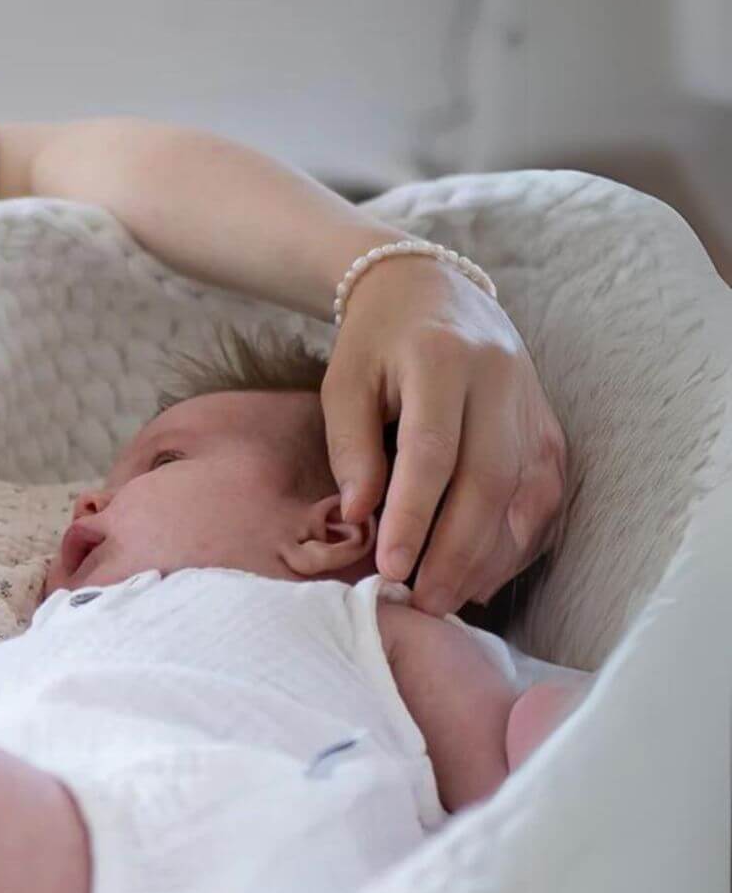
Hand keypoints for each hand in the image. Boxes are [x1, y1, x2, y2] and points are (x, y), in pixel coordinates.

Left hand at [323, 255, 567, 617]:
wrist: (431, 288)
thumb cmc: (375, 344)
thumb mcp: (343, 385)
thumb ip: (351, 449)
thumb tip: (360, 517)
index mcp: (442, 360)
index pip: (433, 453)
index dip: (414, 518)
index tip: (391, 571)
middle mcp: (500, 378)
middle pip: (489, 480)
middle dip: (456, 552)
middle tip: (424, 604)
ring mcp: (533, 401)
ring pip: (526, 491)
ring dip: (492, 556)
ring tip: (451, 600)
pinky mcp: (548, 422)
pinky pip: (546, 491)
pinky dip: (520, 540)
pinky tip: (488, 575)